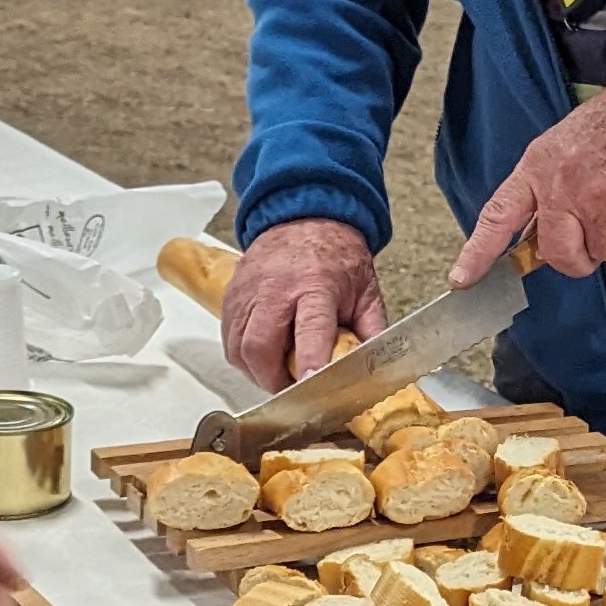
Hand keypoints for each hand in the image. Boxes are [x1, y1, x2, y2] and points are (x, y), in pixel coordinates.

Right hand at [222, 217, 386, 389]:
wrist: (306, 218)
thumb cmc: (336, 257)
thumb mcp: (366, 291)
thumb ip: (372, 332)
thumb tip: (377, 370)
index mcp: (316, 286)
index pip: (310, 330)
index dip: (309, 362)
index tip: (309, 386)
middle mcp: (276, 289)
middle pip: (260, 347)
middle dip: (273, 380)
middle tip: (291, 387)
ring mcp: (248, 292)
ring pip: (238, 348)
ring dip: (257, 371)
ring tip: (279, 371)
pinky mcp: (231, 296)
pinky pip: (228, 339)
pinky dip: (243, 356)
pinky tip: (263, 355)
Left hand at [451, 22, 605, 283]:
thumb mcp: (564, 145)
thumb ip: (546, 189)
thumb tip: (539, 239)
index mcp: (538, 166)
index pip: (499, 216)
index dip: (479, 253)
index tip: (462, 280)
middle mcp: (561, 184)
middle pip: (557, 255)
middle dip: (578, 257)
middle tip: (599, 227)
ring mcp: (597, 197)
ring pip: (604, 253)